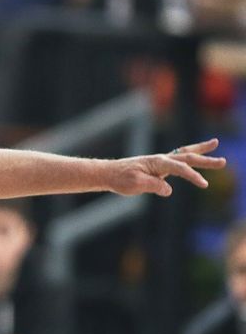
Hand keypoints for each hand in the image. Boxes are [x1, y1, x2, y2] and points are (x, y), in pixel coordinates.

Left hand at [108, 138, 225, 196]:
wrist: (109, 174)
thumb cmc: (120, 179)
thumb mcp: (135, 185)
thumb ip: (153, 186)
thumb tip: (168, 189)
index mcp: (157, 163)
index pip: (180, 168)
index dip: (193, 176)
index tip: (204, 184)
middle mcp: (161, 160)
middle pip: (187, 157)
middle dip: (205, 159)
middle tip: (223, 162)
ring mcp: (160, 162)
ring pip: (184, 155)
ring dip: (200, 151)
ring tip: (215, 143)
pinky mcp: (158, 167)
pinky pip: (177, 161)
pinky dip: (189, 158)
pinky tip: (196, 157)